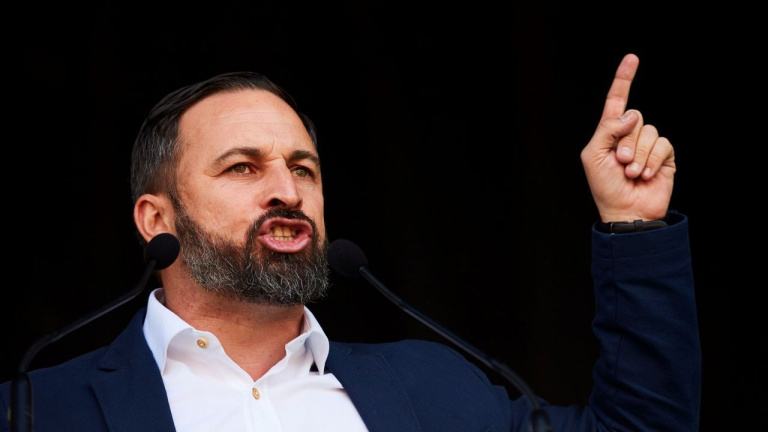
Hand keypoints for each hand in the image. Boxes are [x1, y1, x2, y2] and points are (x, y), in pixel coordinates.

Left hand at [580, 53, 674, 222]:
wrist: (626, 212)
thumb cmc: (605, 186)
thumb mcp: (593, 155)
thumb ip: (607, 129)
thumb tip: (632, 114)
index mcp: (610, 132)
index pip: (617, 101)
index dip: (624, 79)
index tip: (632, 58)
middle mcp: (630, 135)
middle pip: (635, 117)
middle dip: (626, 142)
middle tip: (620, 163)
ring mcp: (648, 145)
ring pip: (650, 131)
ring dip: (638, 155)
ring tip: (631, 173)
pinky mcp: (664, 156)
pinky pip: (663, 144)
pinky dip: (652, 160)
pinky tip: (645, 175)